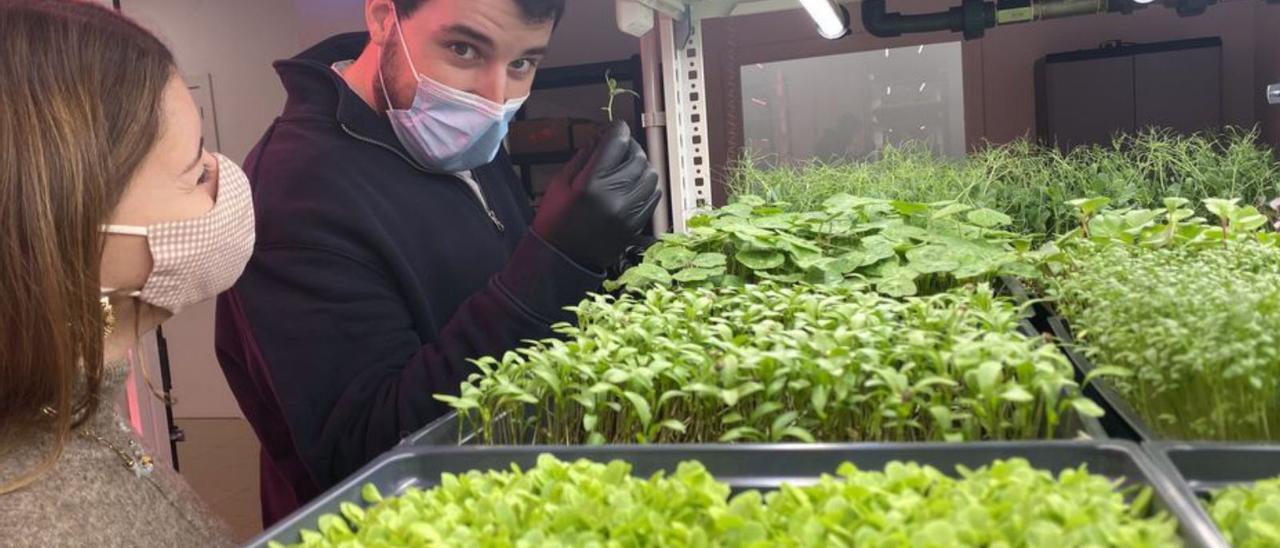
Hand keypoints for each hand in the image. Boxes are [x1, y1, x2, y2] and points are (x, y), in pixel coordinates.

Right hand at [533, 121, 661, 270]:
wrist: (562, 261)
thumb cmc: (555, 221)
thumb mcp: (560, 183)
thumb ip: (584, 157)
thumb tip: (601, 136)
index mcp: (591, 184)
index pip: (616, 142)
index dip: (617, 129)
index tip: (614, 128)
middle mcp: (614, 196)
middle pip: (637, 156)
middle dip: (629, 146)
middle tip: (618, 147)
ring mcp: (629, 212)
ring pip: (650, 174)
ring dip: (640, 165)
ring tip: (626, 167)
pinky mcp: (636, 224)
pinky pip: (653, 195)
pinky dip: (646, 185)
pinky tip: (632, 185)